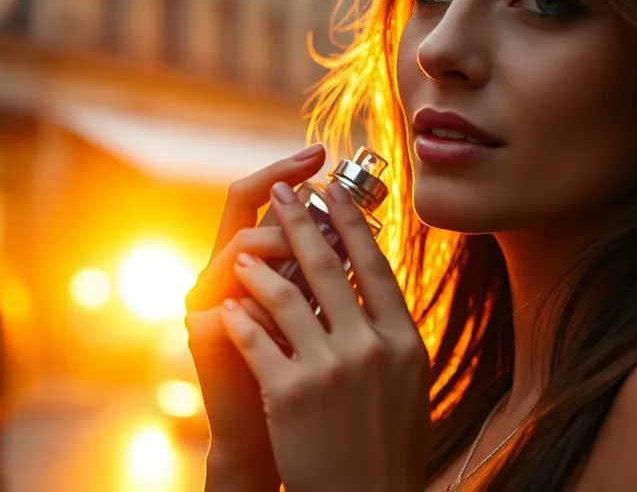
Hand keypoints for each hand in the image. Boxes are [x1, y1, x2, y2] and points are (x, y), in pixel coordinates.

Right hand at [185, 145, 326, 489]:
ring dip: (282, 243)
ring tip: (315, 249)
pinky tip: (298, 298)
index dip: (287, 171)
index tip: (323, 154)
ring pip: (240, 245)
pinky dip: (267, 296)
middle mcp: (226, 268)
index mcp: (258, 259)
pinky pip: (231, 300)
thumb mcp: (331, 313)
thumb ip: (336, 273)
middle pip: (242, 204)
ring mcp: (209, 296)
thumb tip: (369, 228)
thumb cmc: (312, 375)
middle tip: (314, 170)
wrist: (280, 436)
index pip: (264, 199)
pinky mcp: (203, 332)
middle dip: (281, 187)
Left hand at [220, 180, 430, 491]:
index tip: (333, 191)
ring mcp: (331, 369)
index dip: (350, 223)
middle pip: (330, 266)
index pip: (375, 266)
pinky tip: (227, 306)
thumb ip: (391, 334)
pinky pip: (257, 339)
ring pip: (286, 296)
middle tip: (282, 190)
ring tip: (243, 253)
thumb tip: (377, 285)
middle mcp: (371, 347)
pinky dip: (240, 318)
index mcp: (404, 341)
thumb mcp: (408, 384)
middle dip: (300, 221)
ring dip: (260, 268)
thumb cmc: (388, 446)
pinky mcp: (292, 392)